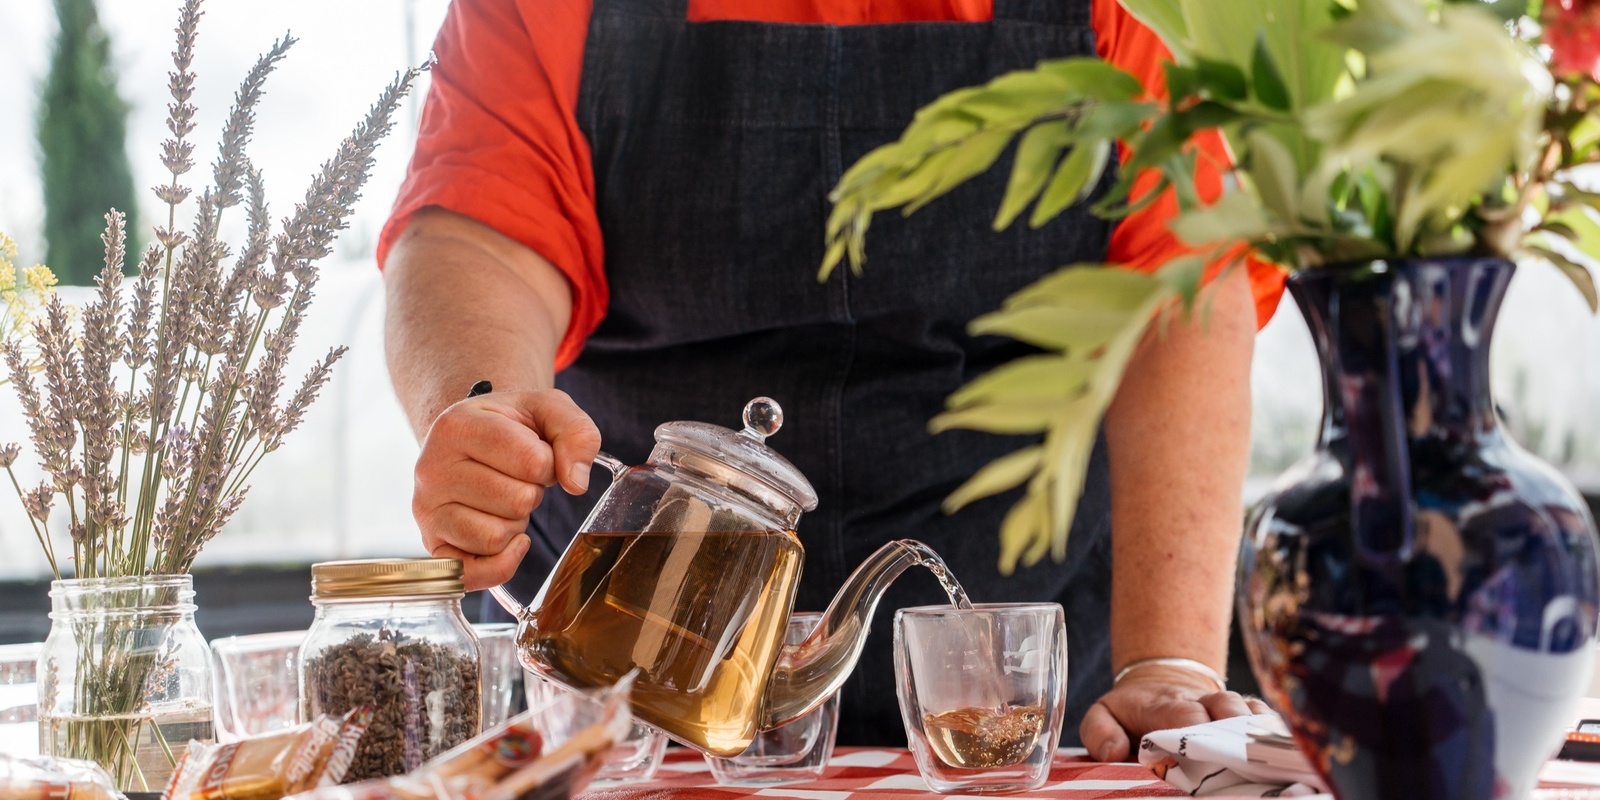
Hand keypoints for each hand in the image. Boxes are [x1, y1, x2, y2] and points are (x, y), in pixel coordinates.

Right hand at [413, 388, 601, 589]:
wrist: (469, 437)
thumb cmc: (509, 425)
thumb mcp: (548, 409)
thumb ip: (576, 433)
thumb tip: (576, 483)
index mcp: (457, 425)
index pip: (533, 461)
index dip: (549, 463)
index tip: (534, 453)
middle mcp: (431, 468)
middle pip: (518, 502)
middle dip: (531, 493)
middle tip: (514, 478)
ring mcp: (427, 509)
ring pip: (497, 537)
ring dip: (515, 523)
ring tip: (501, 499)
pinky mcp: (431, 544)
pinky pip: (475, 573)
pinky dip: (501, 562)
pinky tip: (506, 538)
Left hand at [1079, 664, 1271, 762]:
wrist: (1159, 683)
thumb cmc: (1130, 713)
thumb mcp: (1102, 715)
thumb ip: (1099, 732)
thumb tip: (1113, 752)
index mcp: (1162, 705)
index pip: (1183, 713)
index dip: (1194, 731)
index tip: (1196, 753)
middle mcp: (1199, 701)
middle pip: (1224, 706)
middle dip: (1230, 730)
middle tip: (1236, 757)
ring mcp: (1225, 705)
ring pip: (1248, 710)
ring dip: (1256, 730)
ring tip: (1264, 755)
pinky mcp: (1245, 713)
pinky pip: (1266, 717)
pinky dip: (1275, 731)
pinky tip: (1285, 751)